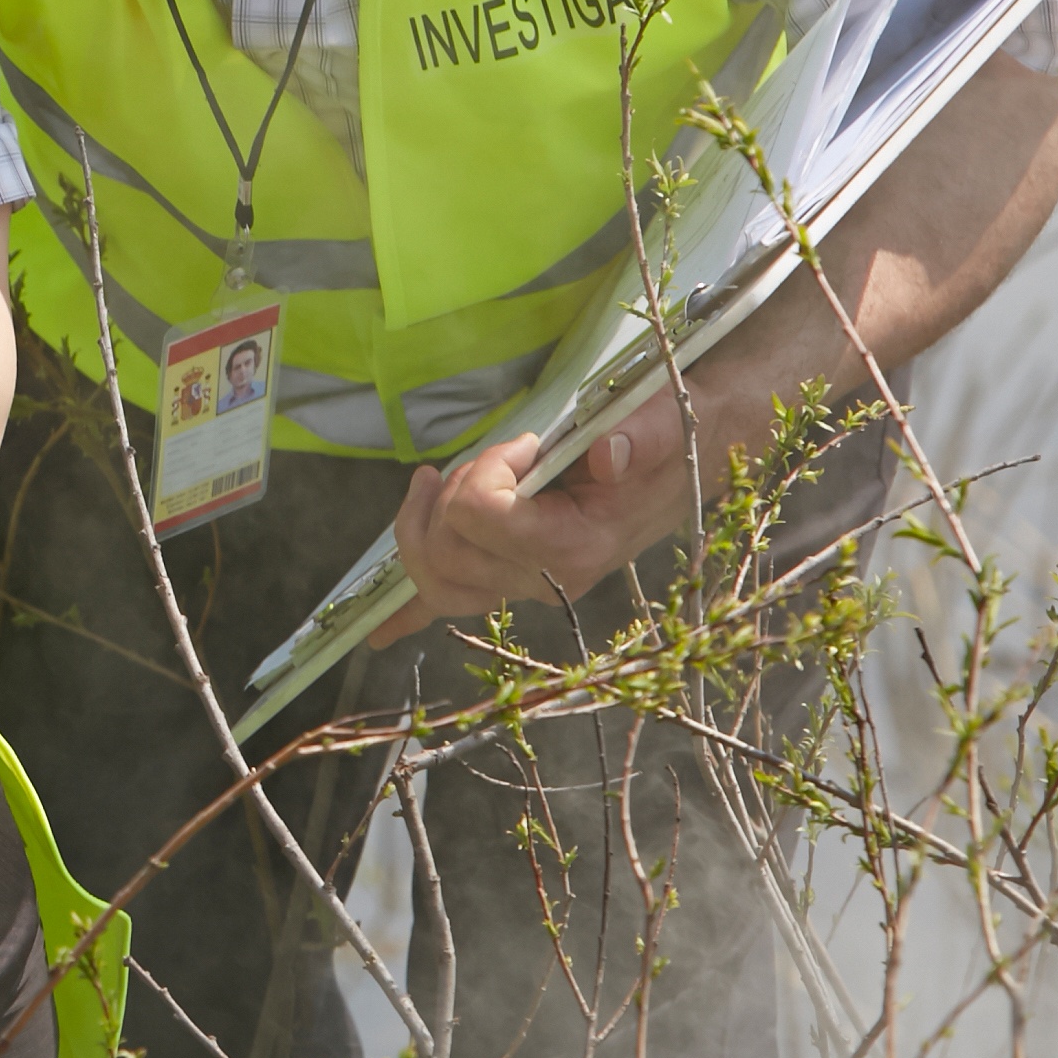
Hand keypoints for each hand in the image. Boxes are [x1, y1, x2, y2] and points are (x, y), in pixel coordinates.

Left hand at [384, 388, 710, 634]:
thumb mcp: (663, 424)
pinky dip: (410, 615)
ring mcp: (523, 587)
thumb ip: (640, 436)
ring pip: (433, 577)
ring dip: (425, 521)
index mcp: (577, 547)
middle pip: (444, 549)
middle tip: (497, 458)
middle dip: (453, 491)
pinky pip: (450, 603)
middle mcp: (546, 581)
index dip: (487, 469)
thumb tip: (608, 453)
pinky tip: (380, 633)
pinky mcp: (509, 581)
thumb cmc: (664, 444)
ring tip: (451, 482)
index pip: (482, 516)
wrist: (677, 470)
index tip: (525, 445)